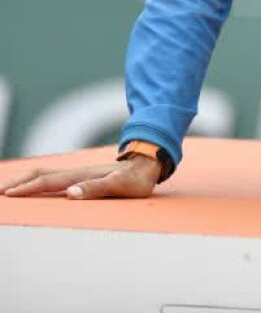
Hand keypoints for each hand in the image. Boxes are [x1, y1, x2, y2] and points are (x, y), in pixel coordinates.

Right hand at [1, 157, 158, 199]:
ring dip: (26, 180)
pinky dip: (38, 179)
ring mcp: (79, 173)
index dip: (28, 188)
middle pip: (41, 175)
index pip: (48, 182)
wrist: (148, 163)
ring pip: (46, 174)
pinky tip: (34, 185)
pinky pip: (54, 176)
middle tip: (0, 192)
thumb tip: (70, 193)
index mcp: (81, 176)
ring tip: (9, 188)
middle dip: (18, 183)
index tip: (8, 194)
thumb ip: (97, 188)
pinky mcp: (82, 175)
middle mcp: (76, 172)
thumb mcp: (120, 186)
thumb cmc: (136, 179)